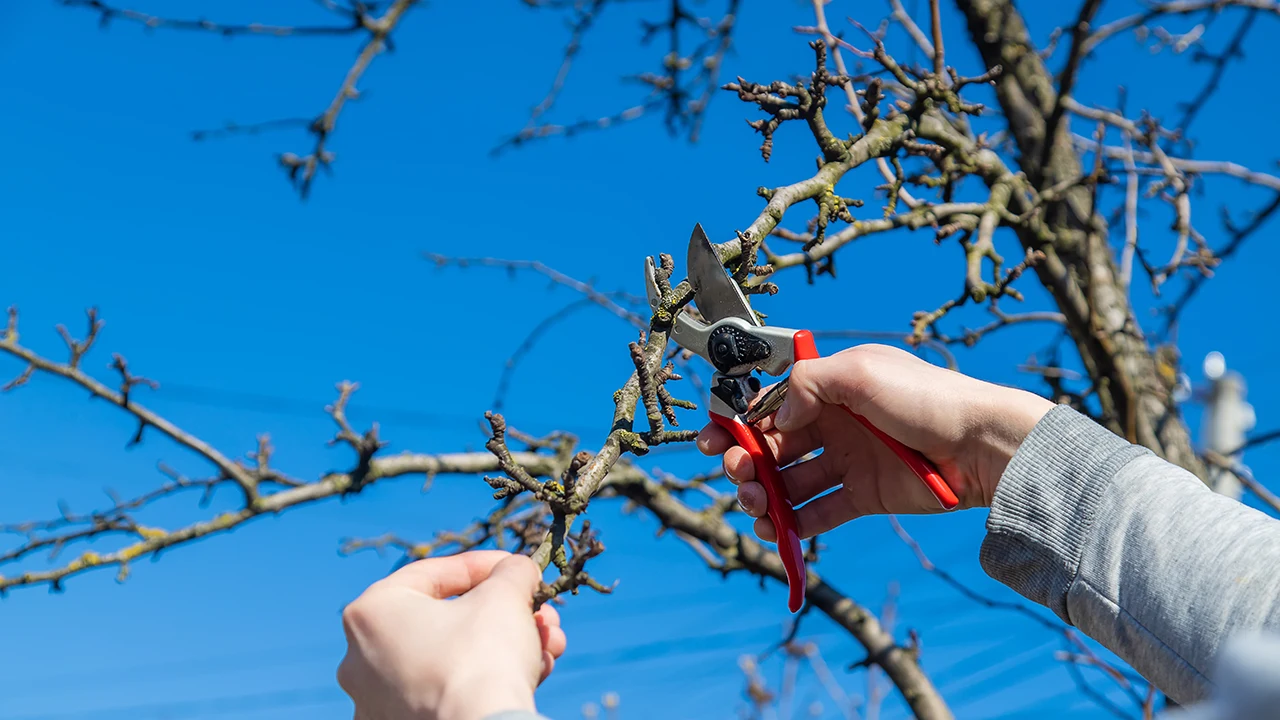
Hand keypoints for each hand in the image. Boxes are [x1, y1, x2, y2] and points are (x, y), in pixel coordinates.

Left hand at [337, 550, 565, 719]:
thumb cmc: (483, 655)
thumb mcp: (505, 594)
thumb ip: (511, 571)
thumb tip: (518, 569)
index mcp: (372, 611)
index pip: (434, 573)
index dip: (486, 565)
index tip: (517, 567)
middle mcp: (362, 656)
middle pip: (449, 619)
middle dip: (505, 612)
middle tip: (538, 612)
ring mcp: (378, 698)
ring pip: (454, 656)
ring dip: (507, 644)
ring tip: (549, 644)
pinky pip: (450, 690)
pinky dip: (488, 678)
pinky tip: (535, 672)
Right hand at [697, 344, 1052, 541]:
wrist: (980, 445)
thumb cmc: (925, 398)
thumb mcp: (860, 371)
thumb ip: (807, 384)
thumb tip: (774, 417)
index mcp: (829, 386)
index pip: (770, 402)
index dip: (737, 420)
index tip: (711, 438)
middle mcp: (833, 422)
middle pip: (772, 444)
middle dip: (744, 459)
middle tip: (737, 472)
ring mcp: (848, 459)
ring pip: (790, 480)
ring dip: (763, 493)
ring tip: (756, 503)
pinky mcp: (863, 495)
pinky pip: (818, 511)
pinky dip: (793, 522)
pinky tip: (776, 528)